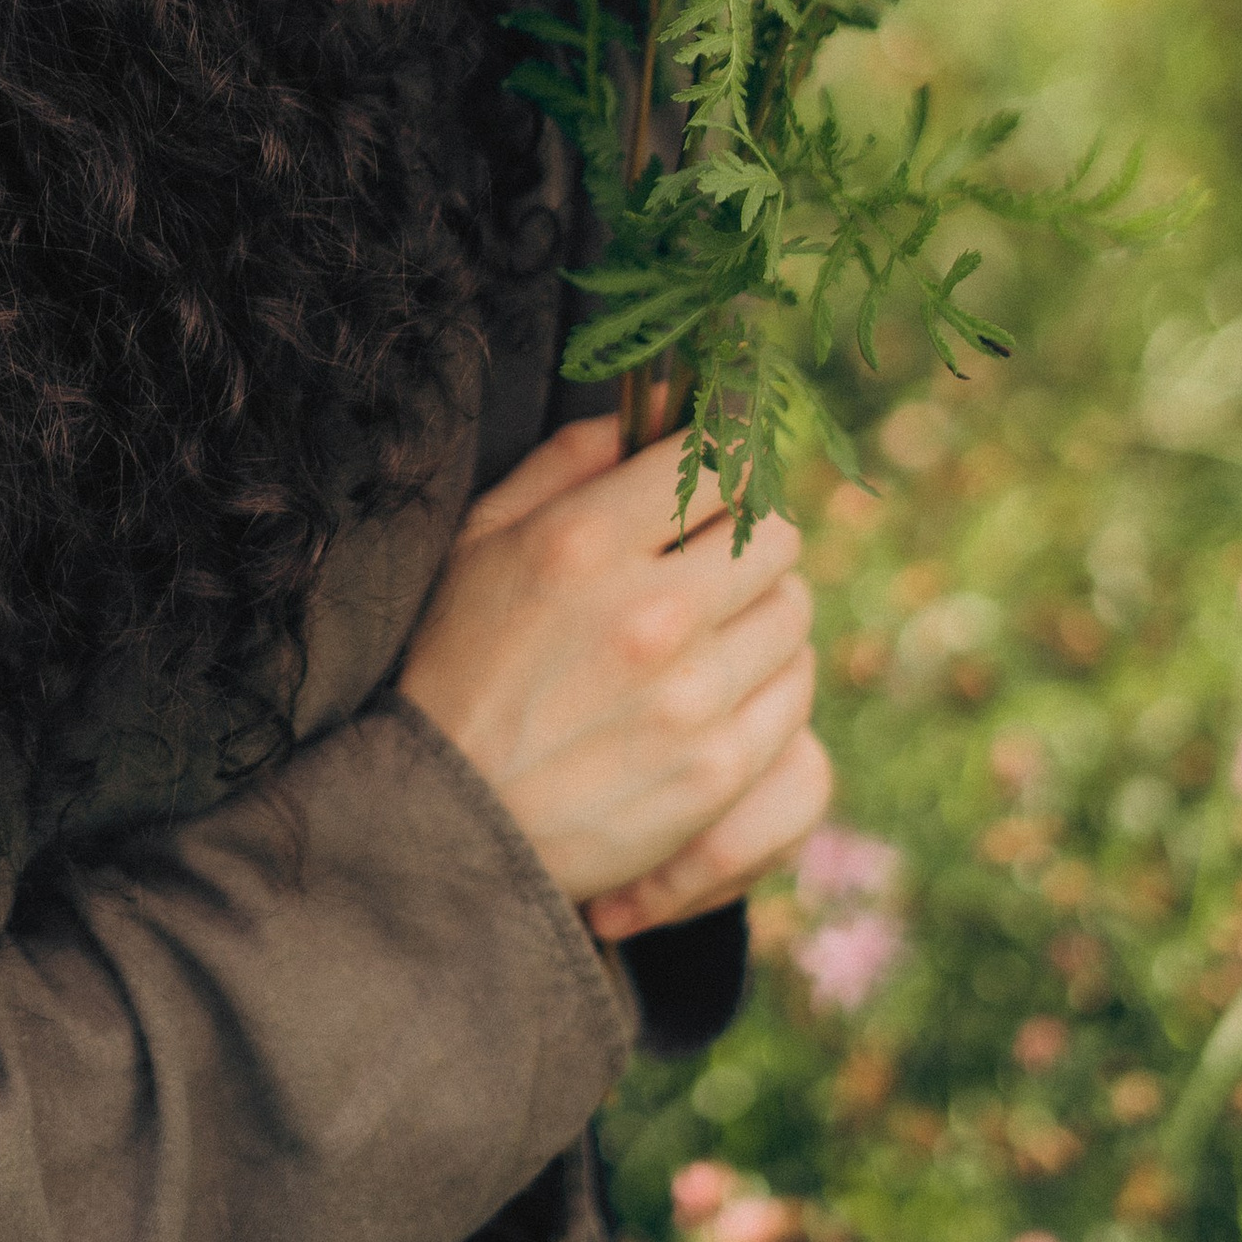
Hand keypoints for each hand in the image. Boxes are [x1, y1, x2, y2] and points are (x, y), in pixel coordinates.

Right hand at [398, 416, 829, 943]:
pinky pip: (795, 697)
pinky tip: (720, 691)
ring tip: (712, 628)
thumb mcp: (481, 540)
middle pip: (777, 533)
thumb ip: (567, 462)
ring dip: (761, 610)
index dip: (731, 455)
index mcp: (587, 541)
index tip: (722, 466)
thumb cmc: (457, 668)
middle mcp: (653, 613)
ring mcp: (694, 698)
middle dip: (748, 533)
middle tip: (713, 553)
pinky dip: (769, 684)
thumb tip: (648, 414)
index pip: (723, 458)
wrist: (446, 827)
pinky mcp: (718, 770)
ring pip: (795, 612)